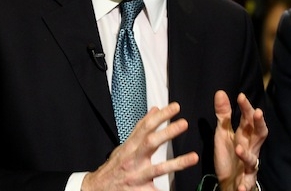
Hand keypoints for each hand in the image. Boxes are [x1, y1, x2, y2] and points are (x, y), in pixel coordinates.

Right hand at [81, 102, 198, 189]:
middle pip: (150, 143)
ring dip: (177, 163)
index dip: (161, 116)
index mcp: (131, 147)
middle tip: (184, 123)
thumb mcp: (126, 145)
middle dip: (167, 133)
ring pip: (158, 169)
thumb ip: (141, 128)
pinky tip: (177, 190)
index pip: (146, 127)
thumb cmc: (115, 166)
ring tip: (193, 157)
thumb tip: (155, 109)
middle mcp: (133, 160)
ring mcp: (136, 177)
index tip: (175, 107)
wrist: (96, 190)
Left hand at [213, 91, 267, 190]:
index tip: (241, 96)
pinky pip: (247, 182)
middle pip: (260, 134)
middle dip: (259, 124)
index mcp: (245, 135)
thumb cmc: (229, 155)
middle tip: (257, 112)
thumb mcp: (223, 133)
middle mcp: (251, 148)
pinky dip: (245, 185)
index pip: (249, 118)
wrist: (229, 182)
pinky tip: (241, 187)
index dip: (246, 107)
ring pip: (253, 159)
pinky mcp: (246, 180)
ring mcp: (249, 165)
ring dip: (246, 154)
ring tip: (238, 149)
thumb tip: (220, 92)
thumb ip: (223, 115)